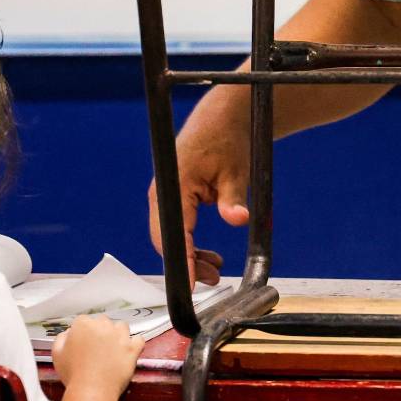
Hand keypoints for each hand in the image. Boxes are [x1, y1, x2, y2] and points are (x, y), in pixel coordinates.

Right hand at [51, 313, 143, 391]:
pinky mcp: (132, 348)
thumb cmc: (74, 375)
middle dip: (100, 332)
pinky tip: (128, 349)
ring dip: (117, 334)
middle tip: (96, 347)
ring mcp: (120, 336)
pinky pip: (139, 339)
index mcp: (83, 325)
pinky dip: (135, 343)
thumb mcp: (57, 354)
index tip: (83, 341)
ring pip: (122, 327)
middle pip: (103, 321)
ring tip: (112, 348)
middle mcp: (103, 326)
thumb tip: (68, 333)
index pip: (84, 321)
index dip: (83, 332)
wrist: (91, 391)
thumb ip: (62, 338)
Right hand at [146, 107, 249, 284]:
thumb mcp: (236, 171)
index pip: (174, 233)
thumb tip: (238, 218)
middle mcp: (162, 192)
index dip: (183, 261)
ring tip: (215, 269)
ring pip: (171, 235)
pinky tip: (209, 255)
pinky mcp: (173, 197)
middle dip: (188, 262)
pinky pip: (177, 226)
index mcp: (173, 184)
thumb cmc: (227, 139)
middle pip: (167, 239)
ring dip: (191, 255)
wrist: (222, 117)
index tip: (191, 283)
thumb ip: (233, 198)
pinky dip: (191, 243)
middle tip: (213, 278)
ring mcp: (165, 195)